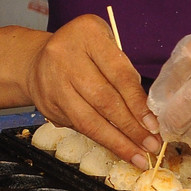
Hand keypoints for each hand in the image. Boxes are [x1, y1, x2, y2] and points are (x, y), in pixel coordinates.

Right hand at [26, 14, 158, 164]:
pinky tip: (119, 149)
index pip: (119, 75)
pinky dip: (102, 140)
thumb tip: (146, 113)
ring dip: (117, 142)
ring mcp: (53, 84)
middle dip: (131, 127)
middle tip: (152, 145)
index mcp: (87, 35)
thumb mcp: (105, 44)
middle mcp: (65, 57)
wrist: (36, 59)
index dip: (138, 103)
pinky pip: (79, 127)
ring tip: (139, 156)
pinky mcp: (47, 107)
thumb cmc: (82, 51)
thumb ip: (123, 70)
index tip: (154, 124)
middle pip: (104, 100)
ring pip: (89, 121)